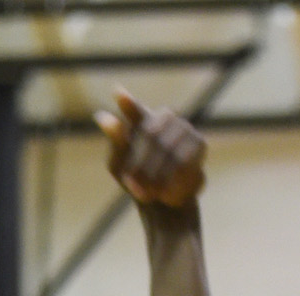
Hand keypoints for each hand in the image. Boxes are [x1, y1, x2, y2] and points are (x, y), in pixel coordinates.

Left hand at [98, 90, 205, 209]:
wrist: (162, 197)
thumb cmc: (135, 176)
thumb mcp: (118, 161)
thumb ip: (115, 139)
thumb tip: (101, 116)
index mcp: (142, 119)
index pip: (134, 110)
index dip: (127, 104)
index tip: (116, 94)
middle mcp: (165, 117)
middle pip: (150, 133)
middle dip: (138, 161)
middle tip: (128, 181)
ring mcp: (184, 127)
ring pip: (167, 148)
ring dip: (152, 173)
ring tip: (143, 191)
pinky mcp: (199, 143)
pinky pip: (182, 160)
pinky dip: (169, 178)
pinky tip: (162, 190)